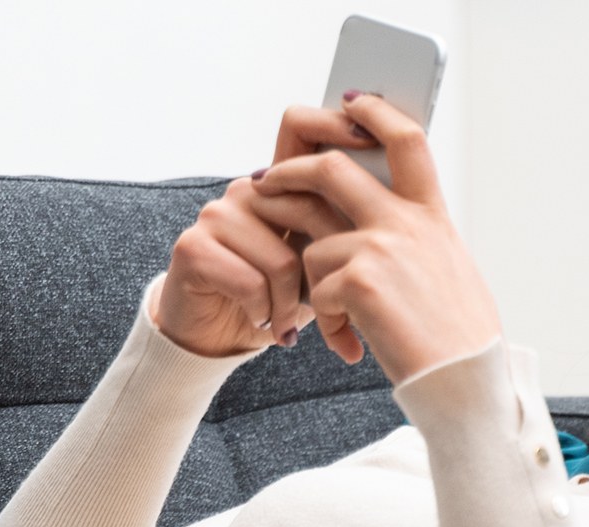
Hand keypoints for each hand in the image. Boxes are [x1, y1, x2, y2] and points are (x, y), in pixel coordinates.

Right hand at [153, 106, 374, 357]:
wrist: (221, 339)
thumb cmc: (278, 298)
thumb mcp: (320, 262)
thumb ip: (344, 228)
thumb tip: (395, 206)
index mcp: (280, 185)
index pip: (302, 128)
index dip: (334, 124)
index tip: (370, 135)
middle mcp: (247, 190)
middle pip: (304, 207)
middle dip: (327, 267)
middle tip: (330, 306)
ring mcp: (217, 214)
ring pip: (283, 259)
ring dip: (292, 303)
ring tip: (285, 319)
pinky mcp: (193, 247)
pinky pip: (252, 282)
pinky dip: (266, 312)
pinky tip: (263, 321)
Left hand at [252, 92, 502, 383]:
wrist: (465, 381)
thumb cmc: (459, 340)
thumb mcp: (449, 273)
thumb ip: (416, 242)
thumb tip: (381, 234)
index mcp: (433, 217)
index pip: (406, 140)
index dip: (375, 113)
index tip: (351, 102)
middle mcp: (407, 222)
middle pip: (330, 168)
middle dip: (287, 171)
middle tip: (264, 182)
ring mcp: (381, 247)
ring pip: (310, 241)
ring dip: (307, 281)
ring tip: (332, 318)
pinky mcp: (358, 280)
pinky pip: (314, 291)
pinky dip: (324, 323)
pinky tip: (348, 345)